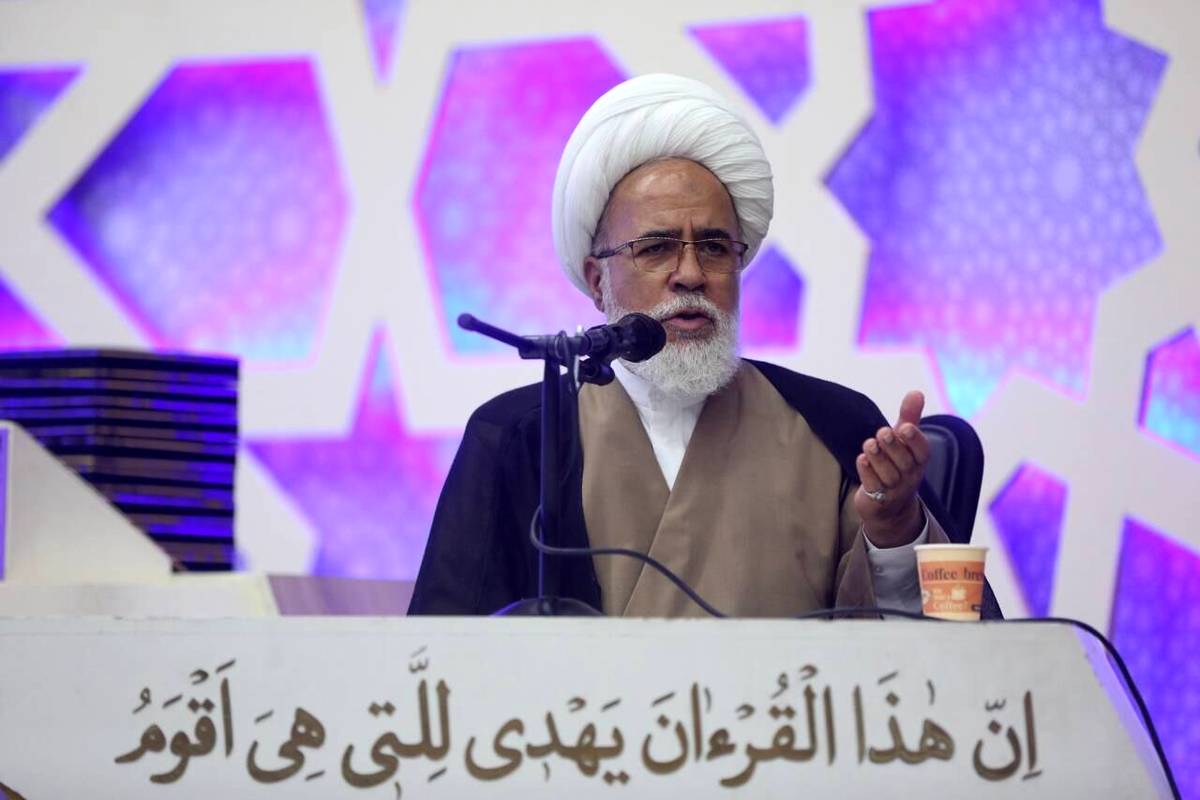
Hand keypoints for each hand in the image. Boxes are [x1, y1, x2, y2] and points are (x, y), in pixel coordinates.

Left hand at [853, 390, 930, 547]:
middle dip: (893, 446)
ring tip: (869, 444)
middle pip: (904, 462)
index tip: (905, 427)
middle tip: (882, 432)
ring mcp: (894, 489)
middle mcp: (909, 476)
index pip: (922, 451)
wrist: (890, 505)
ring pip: (887, 474)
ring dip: (877, 458)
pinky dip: (866, 472)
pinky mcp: (877, 499)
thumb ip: (909, 417)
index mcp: (918, 461)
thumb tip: (917, 392)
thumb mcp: (904, 441)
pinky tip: (862, 460)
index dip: (915, 440)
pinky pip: (873, 486)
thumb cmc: (897, 463)